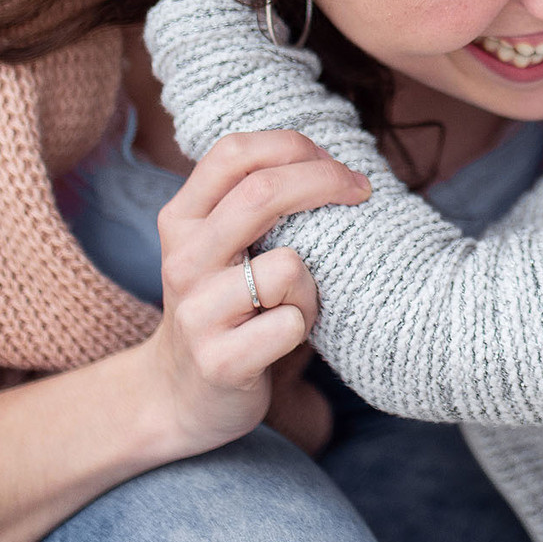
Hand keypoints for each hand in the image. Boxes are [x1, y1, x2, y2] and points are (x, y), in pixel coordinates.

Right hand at [140, 129, 369, 461]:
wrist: (181, 395)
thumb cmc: (225, 308)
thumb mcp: (221, 247)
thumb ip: (253, 204)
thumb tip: (334, 162)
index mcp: (182, 220)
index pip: (233, 153)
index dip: (293, 146)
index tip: (337, 165)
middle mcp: (182, 259)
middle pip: (263, 193)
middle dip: (326, 182)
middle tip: (361, 191)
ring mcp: (197, 312)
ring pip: (289, 266)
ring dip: (314, 283)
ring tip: (296, 303)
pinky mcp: (220, 361)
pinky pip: (292, 324)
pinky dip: (304, 327)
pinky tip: (283, 339)